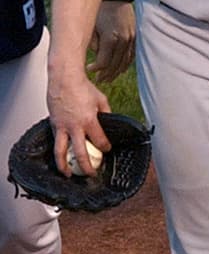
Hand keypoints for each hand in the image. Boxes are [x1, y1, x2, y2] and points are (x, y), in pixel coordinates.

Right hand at [47, 62, 112, 177]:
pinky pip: (54, 141)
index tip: (107, 150)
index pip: (100, 141)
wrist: (64, 79)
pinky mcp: (53, 124)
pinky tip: (60, 157)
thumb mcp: (102, 101)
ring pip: (61, 152)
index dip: (105, 148)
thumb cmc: (83, 87)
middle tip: (90, 174)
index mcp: (90, 121)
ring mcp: (62, 127)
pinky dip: (57, 152)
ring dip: (64, 166)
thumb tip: (109, 124)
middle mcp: (75, 127)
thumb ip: (106, 114)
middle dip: (87, 167)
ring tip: (68, 174)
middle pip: (80, 153)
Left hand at [86, 0, 135, 82]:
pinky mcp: (136, 38)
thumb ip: (94, 44)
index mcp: (111, 38)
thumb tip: (96, 55)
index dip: (96, 68)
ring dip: (116, 71)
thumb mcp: (92, 27)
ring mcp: (132, 39)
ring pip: (125, 62)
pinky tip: (120, 69)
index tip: (89, 69)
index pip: (104, 62)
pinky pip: (131, 56)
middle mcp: (123, 40)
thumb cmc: (100, 11)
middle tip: (99, 79)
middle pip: (115, 65)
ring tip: (108, 78)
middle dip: (106, 74)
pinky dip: (125, 64)